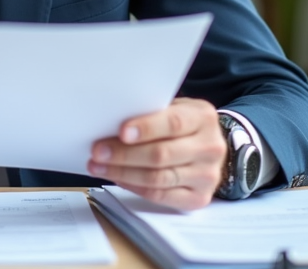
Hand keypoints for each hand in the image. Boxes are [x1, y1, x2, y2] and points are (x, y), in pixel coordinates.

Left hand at [88, 97, 225, 209]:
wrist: (210, 146)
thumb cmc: (184, 124)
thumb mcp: (175, 108)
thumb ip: (151, 112)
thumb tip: (112, 122)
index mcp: (203, 118)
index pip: (173, 123)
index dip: (146, 128)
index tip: (121, 132)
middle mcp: (209, 148)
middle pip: (162, 154)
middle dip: (124, 154)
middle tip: (98, 151)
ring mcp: (206, 176)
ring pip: (157, 178)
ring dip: (123, 173)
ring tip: (99, 166)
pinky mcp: (198, 198)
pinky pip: (159, 195)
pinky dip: (134, 186)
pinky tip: (117, 177)